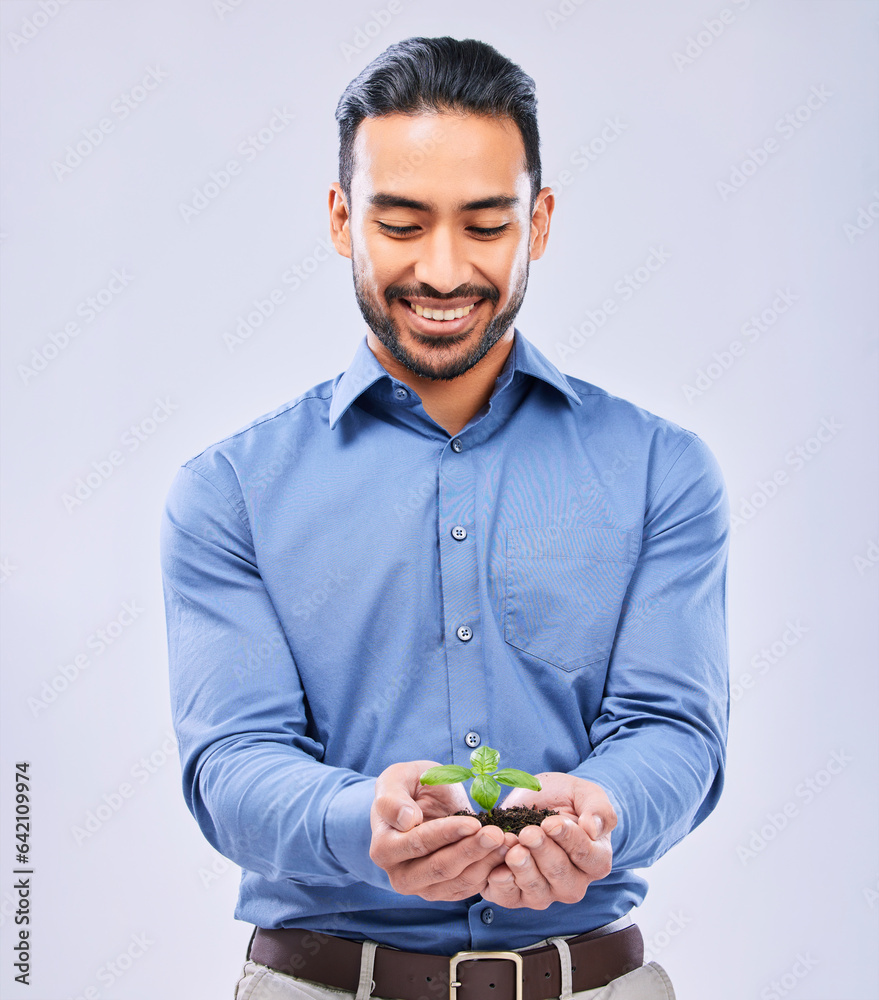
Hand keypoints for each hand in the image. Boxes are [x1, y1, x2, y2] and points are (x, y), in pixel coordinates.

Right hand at [369, 760, 515, 900]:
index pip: (419, 844)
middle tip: (498, 834)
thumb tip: (406, 820)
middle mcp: (399, 875)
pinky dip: (490, 871)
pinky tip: (506, 852)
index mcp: (383, 848)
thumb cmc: (407, 787)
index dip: (448, 834)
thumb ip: (393, 797)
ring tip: (508, 841)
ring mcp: (423, 888)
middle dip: (472, 851)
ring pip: (459, 881)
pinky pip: (470, 888)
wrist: (418, 803)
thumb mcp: (396, 778)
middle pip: (440, 869)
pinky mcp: (445, 892)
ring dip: (486, 862)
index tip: (474, 823)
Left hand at [482, 772, 615, 909]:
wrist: (533, 800)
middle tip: (528, 833)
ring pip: (537, 891)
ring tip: (512, 846)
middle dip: (543, 853)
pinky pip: (509, 898)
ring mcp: (545, 892)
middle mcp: (573, 883)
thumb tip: (593, 828)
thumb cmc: (565, 799)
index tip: (551, 823)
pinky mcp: (516, 894)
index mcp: (595, 860)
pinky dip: (501, 883)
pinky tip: (496, 866)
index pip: (587, 856)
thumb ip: (598, 809)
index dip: (569, 840)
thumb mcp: (584, 793)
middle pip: (561, 876)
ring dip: (522, 869)